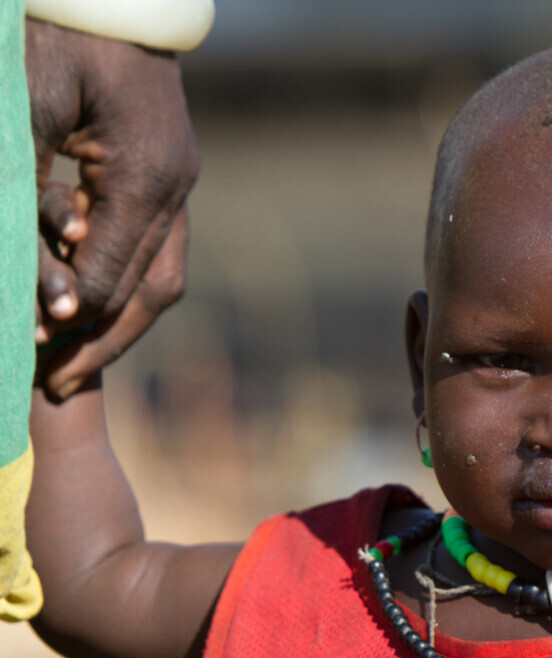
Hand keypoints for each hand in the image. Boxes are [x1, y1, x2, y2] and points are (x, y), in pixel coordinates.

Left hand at [25, 20, 197, 389]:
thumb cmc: (51, 31)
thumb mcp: (24, 111)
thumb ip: (28, 201)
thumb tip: (48, 295)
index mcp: (147, 176)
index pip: (112, 276)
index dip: (73, 322)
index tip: (35, 355)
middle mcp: (175, 185)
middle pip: (149, 292)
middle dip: (101, 341)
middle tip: (57, 382)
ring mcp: (180, 177)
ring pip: (162, 276)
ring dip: (121, 322)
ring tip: (79, 356)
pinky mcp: (170, 167)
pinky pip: (158, 246)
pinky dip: (128, 283)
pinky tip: (95, 302)